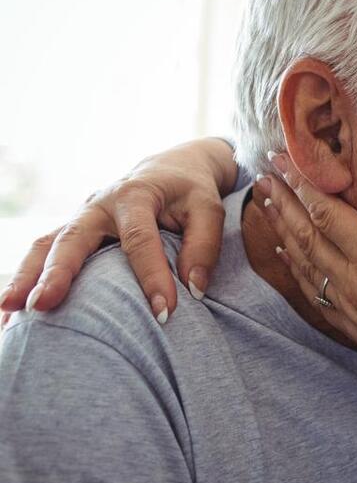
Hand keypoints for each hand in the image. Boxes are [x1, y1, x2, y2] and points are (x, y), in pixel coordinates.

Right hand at [0, 137, 238, 323]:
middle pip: (72, 238)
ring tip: (8, 313)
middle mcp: (99, 205)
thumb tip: (195, 290)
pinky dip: (24, 279)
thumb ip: (204, 245)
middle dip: (57, 273)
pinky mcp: (73, 231)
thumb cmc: (192, 191)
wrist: (173, 168)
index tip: (164, 311)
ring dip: (25, 278)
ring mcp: (80, 217)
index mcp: (135, 195)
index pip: (140, 239)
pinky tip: (10, 314)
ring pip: (45, 245)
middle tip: (43, 305)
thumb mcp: (209, 208)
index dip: (152, 275)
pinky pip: (42, 254)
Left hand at [261, 153, 356, 402]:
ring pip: (302, 258)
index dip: (303, 183)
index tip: (286, 157)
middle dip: (284, 199)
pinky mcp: (349, 322)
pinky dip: (293, 265)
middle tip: (265, 170)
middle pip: (306, 233)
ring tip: (266, 201)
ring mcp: (346, 304)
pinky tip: (286, 254)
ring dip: (281, 227)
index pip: (327, 213)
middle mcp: (350, 281)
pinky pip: (311, 287)